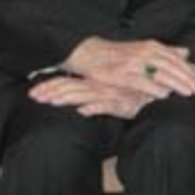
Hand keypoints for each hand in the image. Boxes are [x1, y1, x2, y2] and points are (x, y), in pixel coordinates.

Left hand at [29, 75, 153, 118]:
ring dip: (67, 97)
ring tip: (50, 101)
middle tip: (33, 96)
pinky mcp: (123, 105)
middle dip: (51, 91)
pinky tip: (81, 111)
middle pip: (73, 87)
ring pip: (85, 94)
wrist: (161, 102)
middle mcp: (103, 87)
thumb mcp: (116, 99)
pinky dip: (94, 108)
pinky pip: (107, 105)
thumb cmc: (139, 99)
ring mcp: (112, 95)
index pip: (71, 82)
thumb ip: (99, 102)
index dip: (52, 86)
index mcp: (99, 83)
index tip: (35, 92)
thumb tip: (81, 108)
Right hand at [63, 36, 194, 98]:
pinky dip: (153, 88)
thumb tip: (186, 52)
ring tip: (188, 93)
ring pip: (159, 73)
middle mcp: (145, 52)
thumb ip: (165, 51)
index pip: (177, 60)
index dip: (191, 73)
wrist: (89, 53)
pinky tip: (164, 95)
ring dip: (176, 83)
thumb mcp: (144, 48)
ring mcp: (133, 63)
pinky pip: (140, 81)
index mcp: (153, 47)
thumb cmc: (120, 54)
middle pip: (172, 66)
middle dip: (188, 79)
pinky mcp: (120, 74)